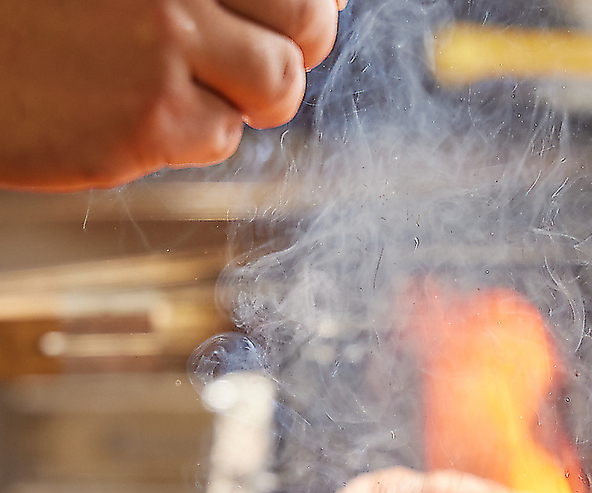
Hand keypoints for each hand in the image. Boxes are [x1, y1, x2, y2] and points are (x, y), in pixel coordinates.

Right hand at [0, 0, 341, 190]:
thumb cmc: (30, 3)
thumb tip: (319, 4)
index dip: (310, 3)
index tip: (294, 15)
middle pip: (307, 22)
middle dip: (299, 46)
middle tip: (264, 55)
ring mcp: (163, 45)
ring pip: (277, 85)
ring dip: (254, 97)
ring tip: (202, 87)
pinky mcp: (149, 118)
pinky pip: (222, 137)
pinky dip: (197, 131)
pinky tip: (141, 110)